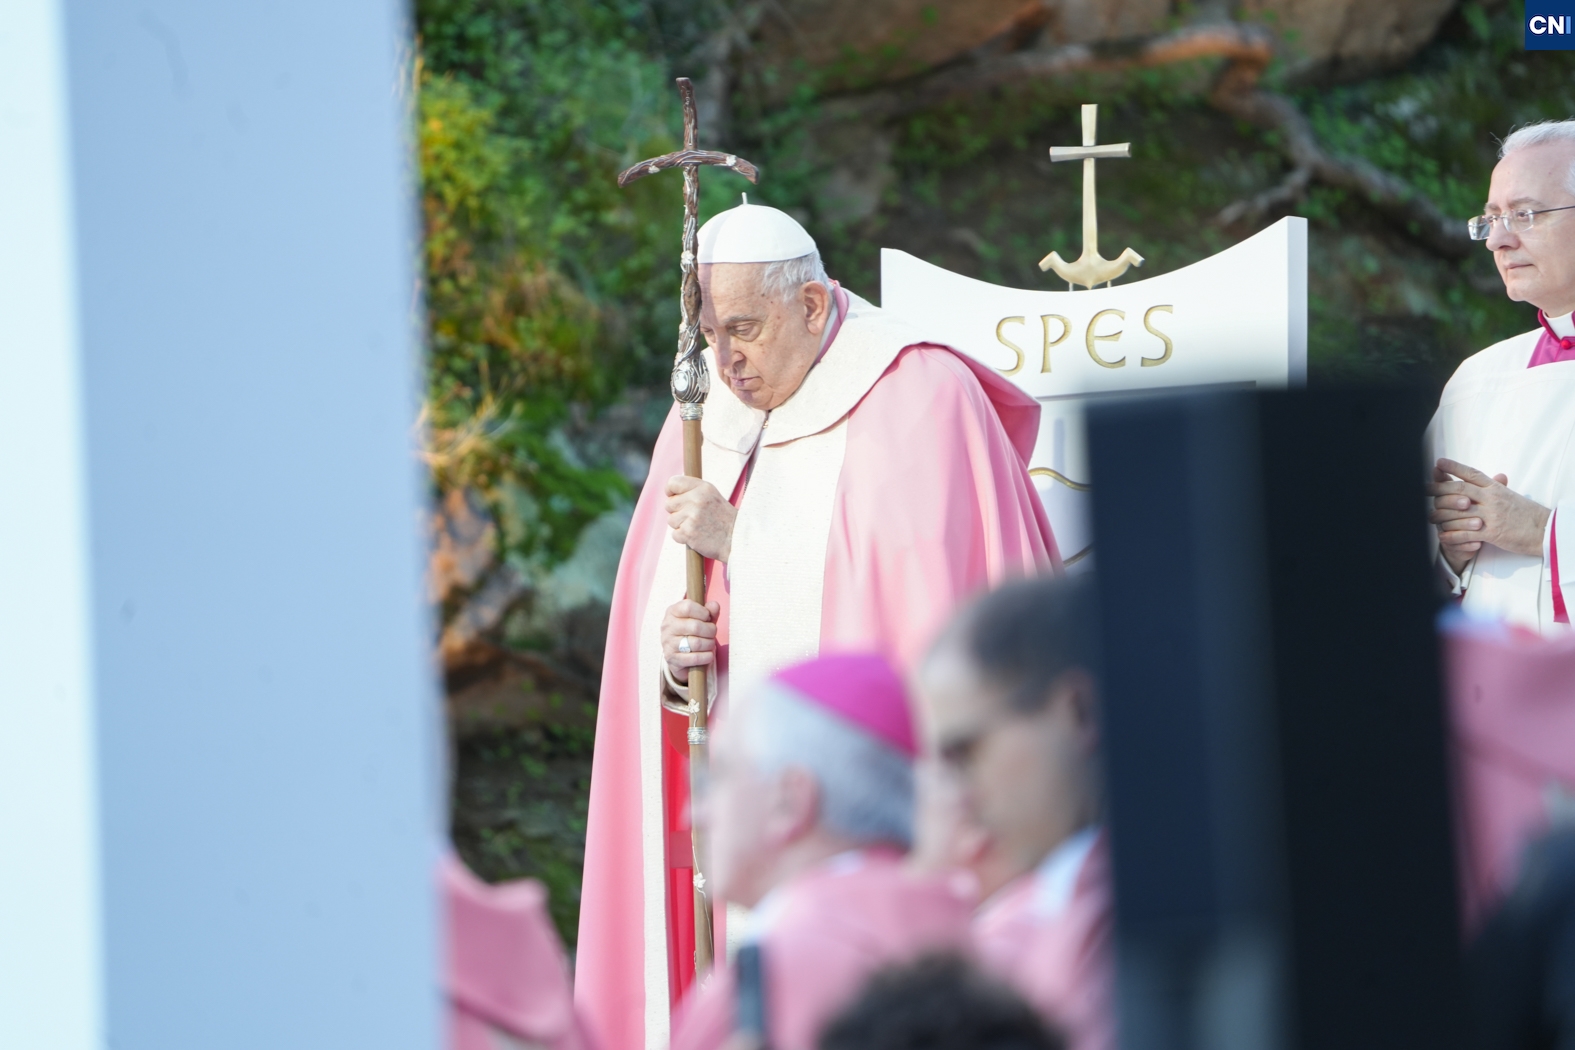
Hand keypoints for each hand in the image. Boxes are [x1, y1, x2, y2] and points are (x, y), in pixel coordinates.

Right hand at [661, 598, 719, 685]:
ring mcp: (668, 644)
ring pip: (697, 643)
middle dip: (710, 631)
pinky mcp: (672, 659)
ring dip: (709, 644)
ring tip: (710, 644)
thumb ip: (710, 611)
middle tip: (712, 633)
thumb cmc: (692, 632)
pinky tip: (708, 655)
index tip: (708, 618)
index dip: (703, 612)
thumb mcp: (701, 619)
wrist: (679, 655)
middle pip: (695, 626)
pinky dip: (707, 657)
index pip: (688, 607)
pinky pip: (695, 658)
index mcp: (672, 612)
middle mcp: (667, 627)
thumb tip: (715, 606)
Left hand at [666, 475, 734, 561]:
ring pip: (671, 520)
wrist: (736, 538)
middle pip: (668, 504)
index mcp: (702, 488)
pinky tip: (697, 535)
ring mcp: (692, 516)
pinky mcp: (689, 532)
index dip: (670, 491)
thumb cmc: (722, 518)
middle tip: (693, 516)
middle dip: (677, 512)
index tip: (673, 497)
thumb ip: (692, 490)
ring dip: (681, 525)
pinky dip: (684, 537)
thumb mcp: (711, 495)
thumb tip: (670, 491)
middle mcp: (697, 499)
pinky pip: (675, 534)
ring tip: (697, 526)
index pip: (673, 483)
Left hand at [1428, 458, 1550, 572]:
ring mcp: (1491, 515)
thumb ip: (1498, 487)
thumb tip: (1496, 476)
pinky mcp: (1492, 532)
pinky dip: (1452, 535)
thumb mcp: (1511, 495)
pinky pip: (1466, 533)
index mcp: (1495, 488)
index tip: (1438, 463)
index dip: (1454, 467)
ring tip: (1430, 517)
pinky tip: (1441, 535)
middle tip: (1424, 489)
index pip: (1472, 474)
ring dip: (1441, 515)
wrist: (1544, 530)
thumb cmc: (1526, 513)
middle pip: (1459, 490)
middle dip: (1439, 489)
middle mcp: (1492, 499)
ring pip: (1459, 512)